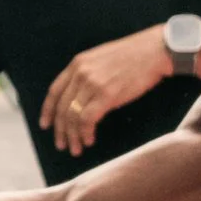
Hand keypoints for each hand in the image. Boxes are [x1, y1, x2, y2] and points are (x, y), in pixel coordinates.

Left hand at [40, 26, 171, 158]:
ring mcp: (92, 83)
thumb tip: (82, 98)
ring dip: (73, 136)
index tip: (46, 125)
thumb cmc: (134, 56)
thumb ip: (88, 75)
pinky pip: (87, 119)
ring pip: (72, 116)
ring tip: (76, 149)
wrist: (155, 50)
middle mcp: (81, 73)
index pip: (54, 91)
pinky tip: (89, 140)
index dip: (48, 110)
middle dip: (60, 130)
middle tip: (62, 145)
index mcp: (77, 63)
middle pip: (62, 107)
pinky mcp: (106, 95)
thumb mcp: (102, 59)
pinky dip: (85, 133)